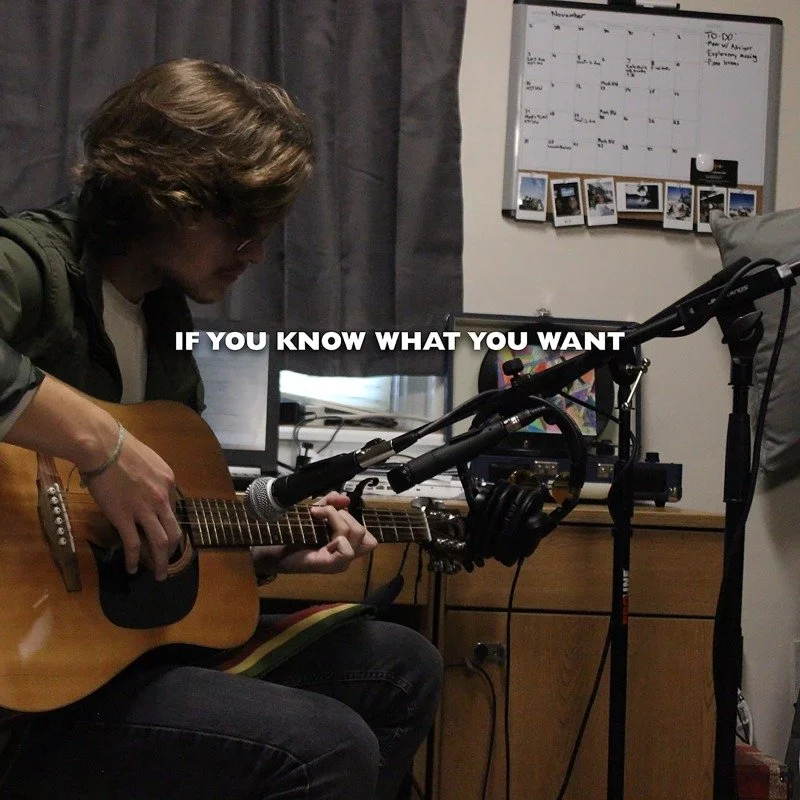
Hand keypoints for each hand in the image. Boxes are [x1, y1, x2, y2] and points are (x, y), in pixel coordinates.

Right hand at [85, 432, 181, 581]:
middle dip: (173, 551)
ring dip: (161, 562)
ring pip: (160, 542)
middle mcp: (162, 498)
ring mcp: (144, 509)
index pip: (173, 510)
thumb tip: (149, 489)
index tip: (164, 534)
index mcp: (169, 483)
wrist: (103, 447)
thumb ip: (154, 478)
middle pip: (174, 531)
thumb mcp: (150, 461)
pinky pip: (133, 544)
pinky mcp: (124, 517)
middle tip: (168, 562)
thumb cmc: (121, 449)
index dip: (167, 525)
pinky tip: (131, 569)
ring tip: (159, 575)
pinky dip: (134, 559)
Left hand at [253, 492, 377, 575]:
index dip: (353, 518)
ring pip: (356, 534)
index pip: (368, 536)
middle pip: (362, 531)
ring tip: (317, 519)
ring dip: (337, 519)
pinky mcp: (327, 565)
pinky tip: (325, 538)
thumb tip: (345, 498)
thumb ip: (330, 504)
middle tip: (320, 513)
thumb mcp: (315, 514)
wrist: (273, 550)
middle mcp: (345, 556)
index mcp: (346, 546)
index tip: (331, 511)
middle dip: (342, 514)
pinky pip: (346, 551)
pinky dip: (338, 538)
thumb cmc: (294, 535)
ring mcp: (338, 563)